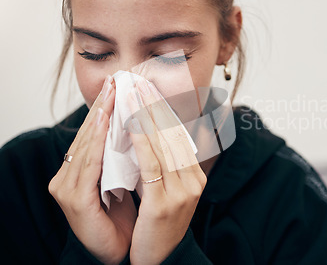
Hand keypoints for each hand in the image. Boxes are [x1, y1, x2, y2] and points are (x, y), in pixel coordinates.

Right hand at [49, 75, 136, 264]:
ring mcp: (68, 187)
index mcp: (81, 171)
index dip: (107, 109)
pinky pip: (88, 165)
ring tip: (111, 93)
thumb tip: (143, 127)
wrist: (121, 254)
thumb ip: (125, 157)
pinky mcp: (74, 199)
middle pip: (88, 135)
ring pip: (87, 144)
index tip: (120, 85)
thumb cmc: (125, 217)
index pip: (95, 134)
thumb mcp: (126, 181)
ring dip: (100, 116)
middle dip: (103, 106)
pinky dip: (96, 141)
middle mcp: (69, 176)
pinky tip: (103, 121)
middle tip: (116, 80)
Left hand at [127, 78, 206, 264]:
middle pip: (173, 134)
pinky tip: (131, 124)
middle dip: (155, 105)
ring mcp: (182, 192)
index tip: (150, 89)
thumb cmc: (158, 226)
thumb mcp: (167, 192)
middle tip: (140, 80)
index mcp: (195, 176)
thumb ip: (164, 167)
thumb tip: (149, 137)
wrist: (162, 262)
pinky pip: (151, 165)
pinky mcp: (164, 203)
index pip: (178, 136)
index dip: (163, 110)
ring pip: (163, 145)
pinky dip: (141, 141)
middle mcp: (193, 180)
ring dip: (146, 116)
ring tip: (133, 93)